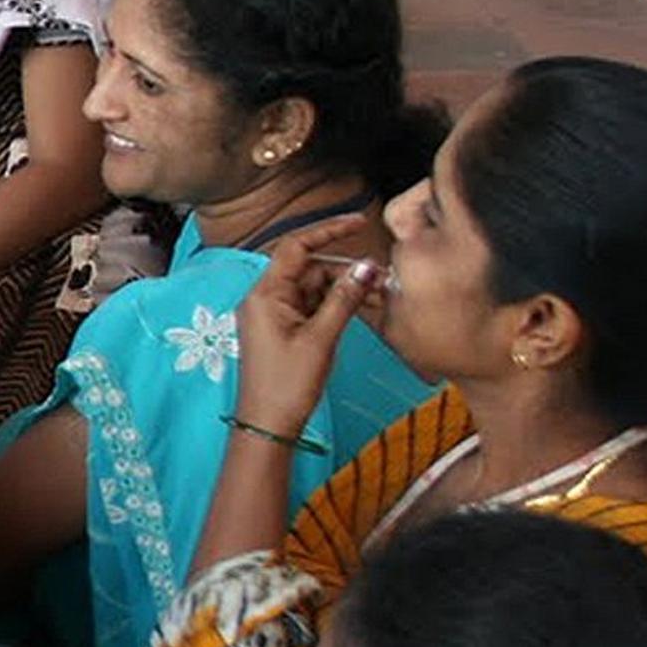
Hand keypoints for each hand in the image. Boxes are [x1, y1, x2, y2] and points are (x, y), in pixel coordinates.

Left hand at [233, 215, 381, 434]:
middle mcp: (264, 299)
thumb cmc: (288, 384)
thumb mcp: (321, 338)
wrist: (267, 424)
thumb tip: (367, 266)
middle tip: (382, 280)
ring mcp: (271, 314)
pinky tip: (361, 309)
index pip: (295, 247)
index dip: (327, 231)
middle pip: (309, 268)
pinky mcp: (280, 329)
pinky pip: (310, 305)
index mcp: (264, 294)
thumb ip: (344, 299)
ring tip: (379, 297)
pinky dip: (334, 305)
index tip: (358, 222)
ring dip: (344, 289)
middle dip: (345, 270)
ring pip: (312, 287)